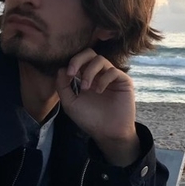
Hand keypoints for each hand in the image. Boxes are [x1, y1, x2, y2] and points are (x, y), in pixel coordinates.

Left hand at [57, 49, 138, 166]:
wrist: (107, 133)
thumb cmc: (89, 119)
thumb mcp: (70, 103)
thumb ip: (63, 86)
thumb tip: (61, 69)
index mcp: (86, 76)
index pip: (79, 59)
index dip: (72, 62)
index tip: (67, 75)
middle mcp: (99, 74)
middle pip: (89, 53)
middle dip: (78, 60)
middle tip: (72, 73)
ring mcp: (112, 76)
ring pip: (100, 60)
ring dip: (89, 72)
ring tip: (86, 88)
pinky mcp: (123, 81)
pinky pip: (113, 71)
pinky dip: (103, 79)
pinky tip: (99, 91)